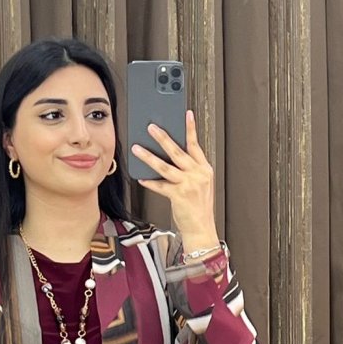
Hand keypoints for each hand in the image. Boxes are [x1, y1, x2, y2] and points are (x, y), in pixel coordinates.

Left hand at [133, 110, 217, 244]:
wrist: (201, 229)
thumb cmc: (199, 208)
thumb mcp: (201, 185)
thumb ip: (190, 170)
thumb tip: (172, 156)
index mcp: (205, 170)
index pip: (196, 145)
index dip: (190, 129)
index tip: (186, 114)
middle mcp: (198, 175)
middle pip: (178, 151)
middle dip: (163, 137)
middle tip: (151, 127)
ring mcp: (189, 185)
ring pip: (165, 166)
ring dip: (149, 156)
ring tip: (137, 149)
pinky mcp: (179, 196)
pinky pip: (160, 186)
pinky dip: (150, 182)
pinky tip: (141, 177)